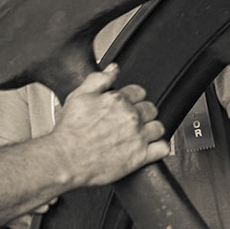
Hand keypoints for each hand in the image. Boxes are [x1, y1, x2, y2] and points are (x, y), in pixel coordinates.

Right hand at [49, 64, 168, 189]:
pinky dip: (160, 147)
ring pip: (159, 127)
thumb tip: (113, 69)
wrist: (66, 159)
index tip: (128, 105)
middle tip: (130, 122)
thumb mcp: (78, 96)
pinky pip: (163, 148)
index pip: (139, 92)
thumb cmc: (70, 132)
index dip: (133, 98)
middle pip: (151, 109)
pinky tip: (151, 148)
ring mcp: (137, 137)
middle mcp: (131, 117)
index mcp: (118, 100)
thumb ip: (98, 79)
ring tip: (139, 135)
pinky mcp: (140, 156)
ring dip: (152, 130)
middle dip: (143, 113)